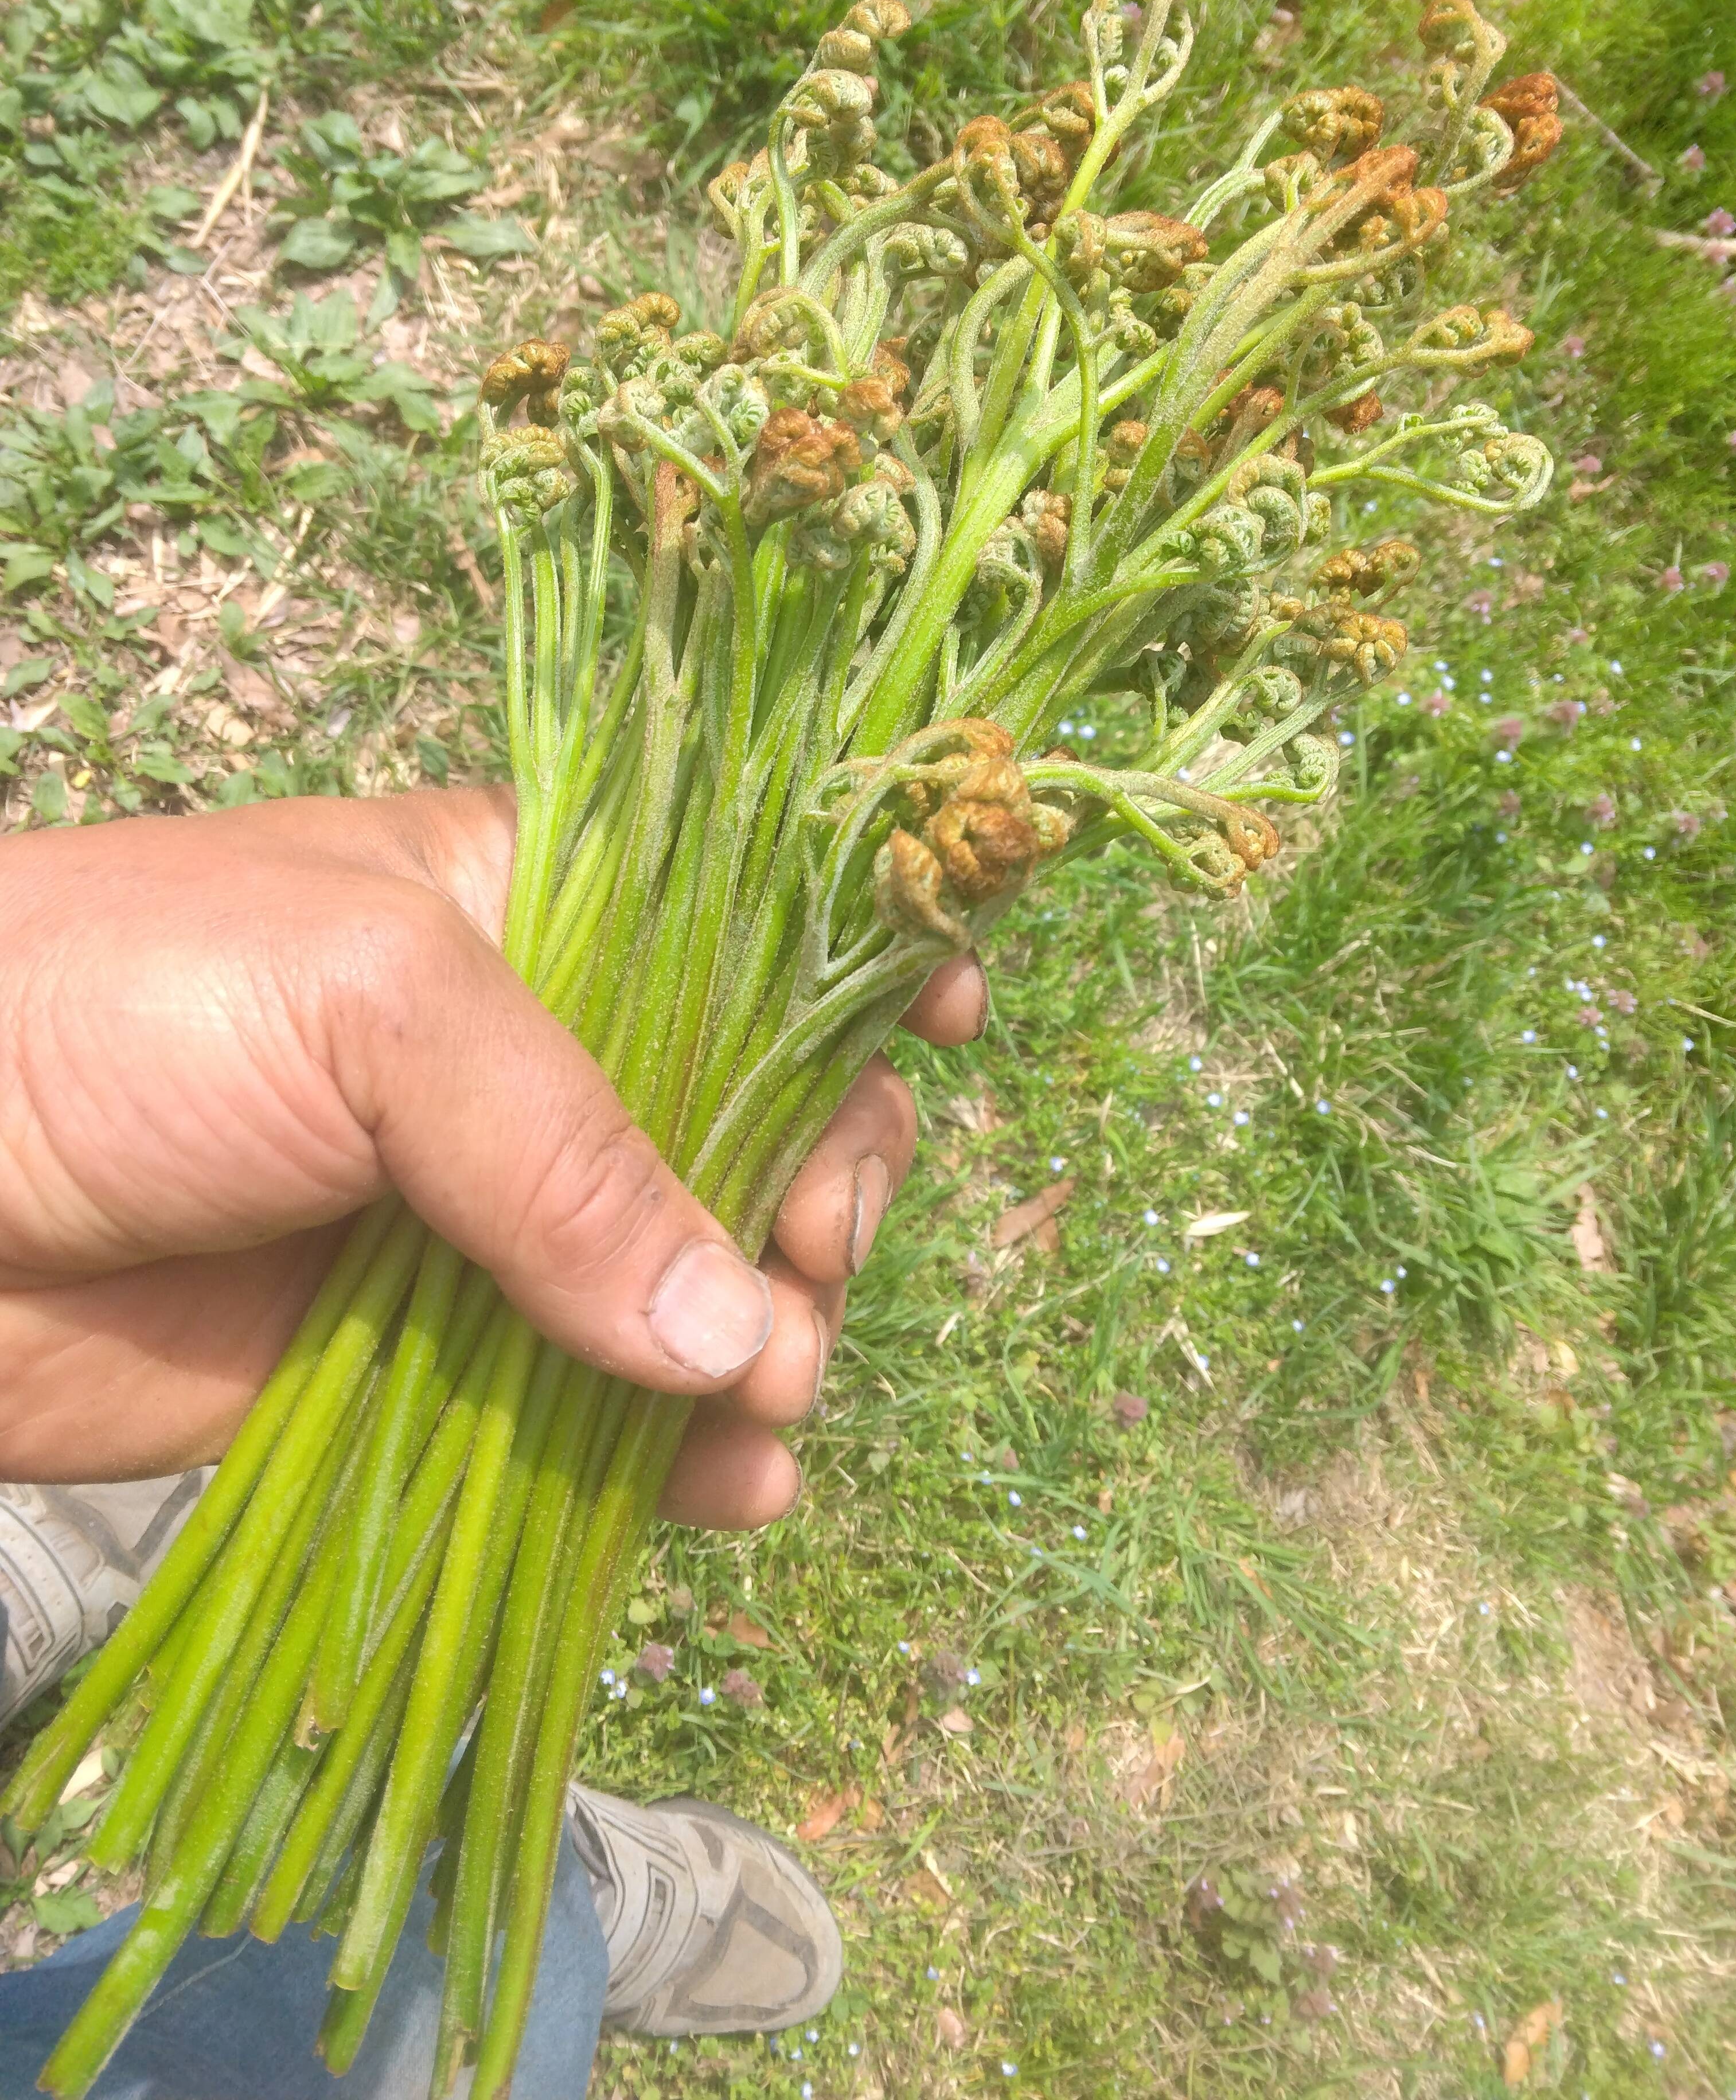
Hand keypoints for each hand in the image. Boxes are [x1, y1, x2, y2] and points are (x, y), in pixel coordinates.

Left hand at [0, 790, 984, 1525]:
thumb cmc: (125, 1007)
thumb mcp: (373, 1001)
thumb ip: (570, 1152)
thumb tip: (735, 1334)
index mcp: (538, 909)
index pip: (747, 924)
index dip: (858, 965)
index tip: (943, 1027)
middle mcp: (535, 1062)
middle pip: (756, 1122)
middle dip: (818, 1194)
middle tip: (800, 1266)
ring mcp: (486, 1223)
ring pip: (691, 1288)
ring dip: (764, 1348)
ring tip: (761, 1404)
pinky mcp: (428, 1365)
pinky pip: (596, 1417)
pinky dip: (678, 1462)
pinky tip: (733, 1492)